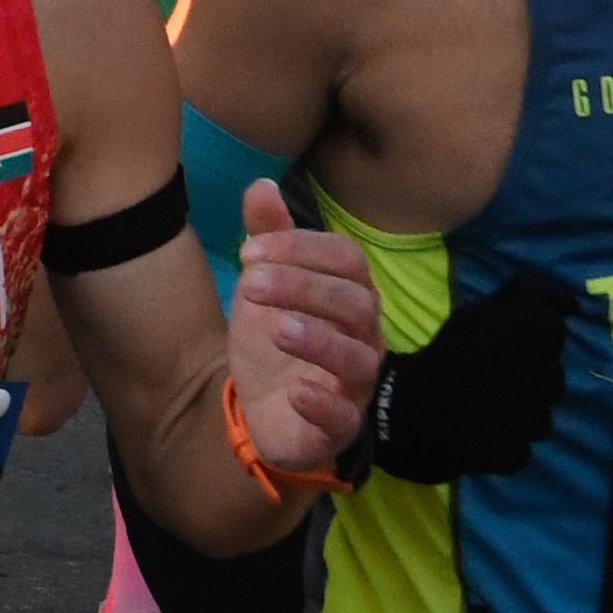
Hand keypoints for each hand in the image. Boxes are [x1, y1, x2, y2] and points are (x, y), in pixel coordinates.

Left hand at [224, 183, 382, 476]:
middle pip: (356, 303)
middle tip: (251, 283)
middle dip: (304, 288)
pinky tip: (298, 390)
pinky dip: (325, 403)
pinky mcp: (338, 427)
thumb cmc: (274, 339)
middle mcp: (364, 336)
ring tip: (277, 329)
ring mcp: (355, 384)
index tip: (249, 251)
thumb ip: (267, 237)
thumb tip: (262, 184)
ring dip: (319, 339)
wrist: (262, 410)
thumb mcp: (262, 283)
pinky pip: (345, 418)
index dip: (302, 249)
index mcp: (349, 294)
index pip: (346, 259)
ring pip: (359, 359)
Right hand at [371, 254, 579, 485]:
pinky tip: (485, 437)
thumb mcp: (481, 315)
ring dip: (523, 420)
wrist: (401, 411)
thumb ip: (527, 297)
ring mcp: (500, 414)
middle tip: (504, 386)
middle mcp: (504, 368)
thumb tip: (575, 304)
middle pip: (555, 381)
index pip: (553, 330)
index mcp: (498, 328)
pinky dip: (507, 450)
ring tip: (494, 414)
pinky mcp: (493, 452)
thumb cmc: (449, 357)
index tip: (519, 350)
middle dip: (535, 385)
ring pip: (543, 421)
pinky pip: (523, 453)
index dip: (542, 342)